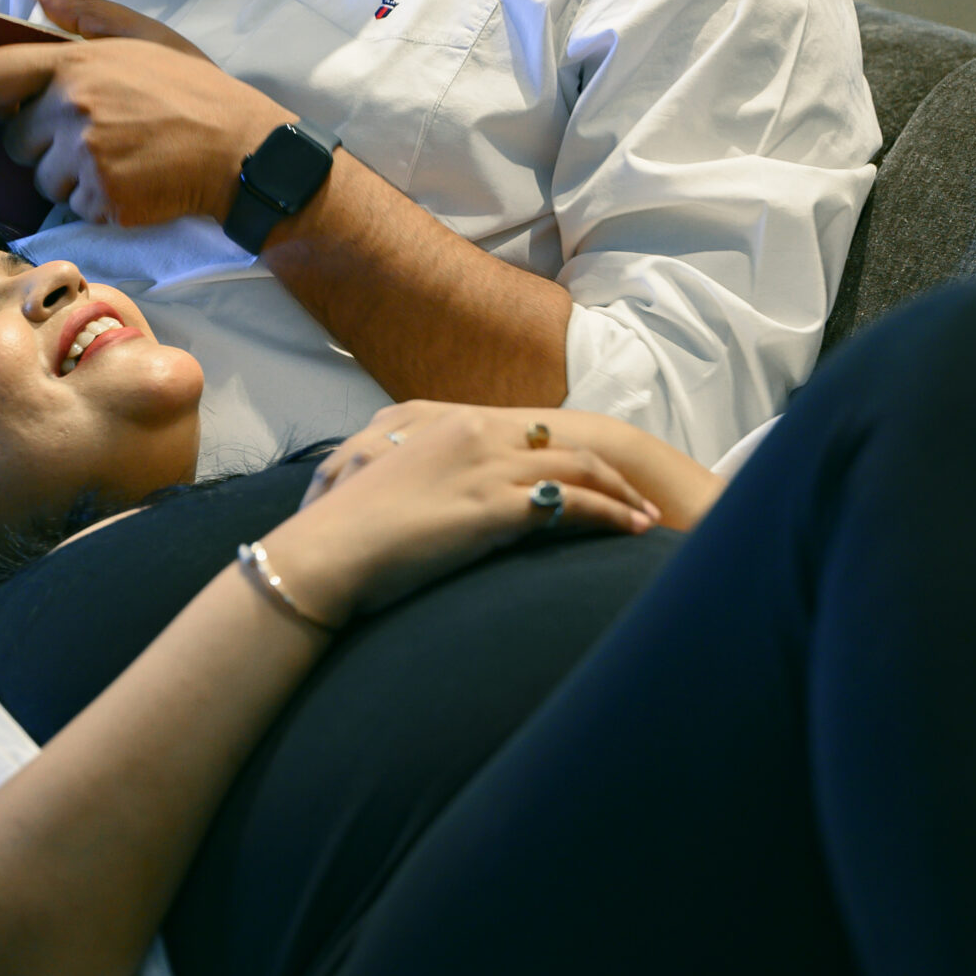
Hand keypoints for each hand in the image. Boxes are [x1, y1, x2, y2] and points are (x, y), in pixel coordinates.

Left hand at [0, 0, 286, 227]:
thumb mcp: (148, 35)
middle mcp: (73, 108)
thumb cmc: (196, 90)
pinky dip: (100, 204)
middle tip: (94, 138)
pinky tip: (134, 183)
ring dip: (72, 178)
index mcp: (75, 64)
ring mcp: (87, 156)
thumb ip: (89, 13)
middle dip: (43, 146)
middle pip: (14, 141)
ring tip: (121, 160)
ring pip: (44, 181)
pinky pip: (77, 209)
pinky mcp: (105, 199)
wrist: (243, 150)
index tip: (5, 107)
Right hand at [268, 402, 661, 624]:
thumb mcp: (389, 485)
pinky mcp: (497, 507)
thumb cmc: (347, 530)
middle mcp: (476, 435)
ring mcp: (489, 468)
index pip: (529, 433)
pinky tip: (631, 531)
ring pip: (579, 471)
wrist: (329, 551)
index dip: (567, 455)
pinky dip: (611, 515)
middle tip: (637, 496)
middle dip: (608, 471)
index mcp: (450, 424)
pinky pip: (574, 506)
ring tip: (647, 517)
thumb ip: (422, 478)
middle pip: (563, 445)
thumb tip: (433, 497)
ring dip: (621, 494)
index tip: (593, 478)